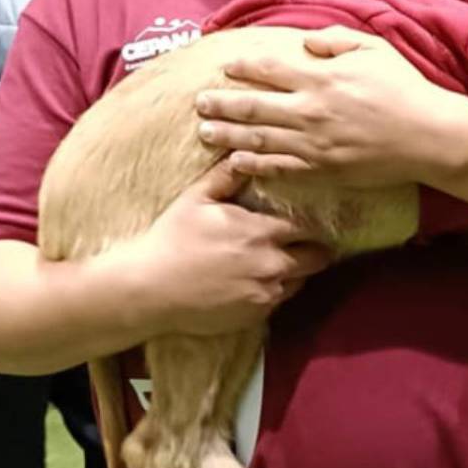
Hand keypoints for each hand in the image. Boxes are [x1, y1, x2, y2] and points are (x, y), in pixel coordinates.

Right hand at [114, 161, 332, 336]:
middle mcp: (271, 265)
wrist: (150, 289)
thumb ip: (227, 176)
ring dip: (296, 271)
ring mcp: (266, 293)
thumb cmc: (172, 239)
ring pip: (302, 280)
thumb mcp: (196, 199)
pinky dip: (275, 290)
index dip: (309, 223)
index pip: (308, 227)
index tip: (305, 221)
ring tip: (279, 261)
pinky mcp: (257, 316)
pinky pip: (280, 300)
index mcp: (259, 232)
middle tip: (304, 243)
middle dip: (314, 249)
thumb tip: (243, 151)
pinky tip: (256, 280)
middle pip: (317, 258)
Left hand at [194, 27, 467, 189]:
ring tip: (204, 134)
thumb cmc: (404, 88)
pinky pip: (279, 168)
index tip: (225, 66)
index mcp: (320, 77)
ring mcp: (313, 143)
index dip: (244, 67)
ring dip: (228, 136)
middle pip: (254, 107)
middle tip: (199, 104)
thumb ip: (336, 40)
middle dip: (222, 105)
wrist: (427, 136)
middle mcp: (309, 110)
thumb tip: (305, 44)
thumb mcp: (374, 48)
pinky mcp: (321, 169)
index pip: (270, 69)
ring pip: (258, 140)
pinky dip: (254, 166)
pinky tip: (236, 163)